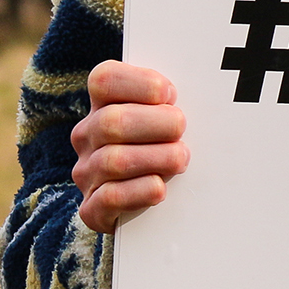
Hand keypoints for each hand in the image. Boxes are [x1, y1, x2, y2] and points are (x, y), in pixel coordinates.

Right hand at [70, 61, 189, 233]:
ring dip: (156, 158)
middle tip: (182, 130)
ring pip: (113, 160)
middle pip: (112, 121)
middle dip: (157, 124)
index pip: (104, 80)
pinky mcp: (91, 209)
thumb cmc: (168, 148)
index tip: (170, 95)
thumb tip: (202, 94)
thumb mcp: (166, 118)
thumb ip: (170, 103)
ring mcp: (86, 173)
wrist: (158, 208)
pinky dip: (140, 191)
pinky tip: (160, 188)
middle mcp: (87, 135)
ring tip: (180, 159)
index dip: (140, 83)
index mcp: (102, 104)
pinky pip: (110, 198)